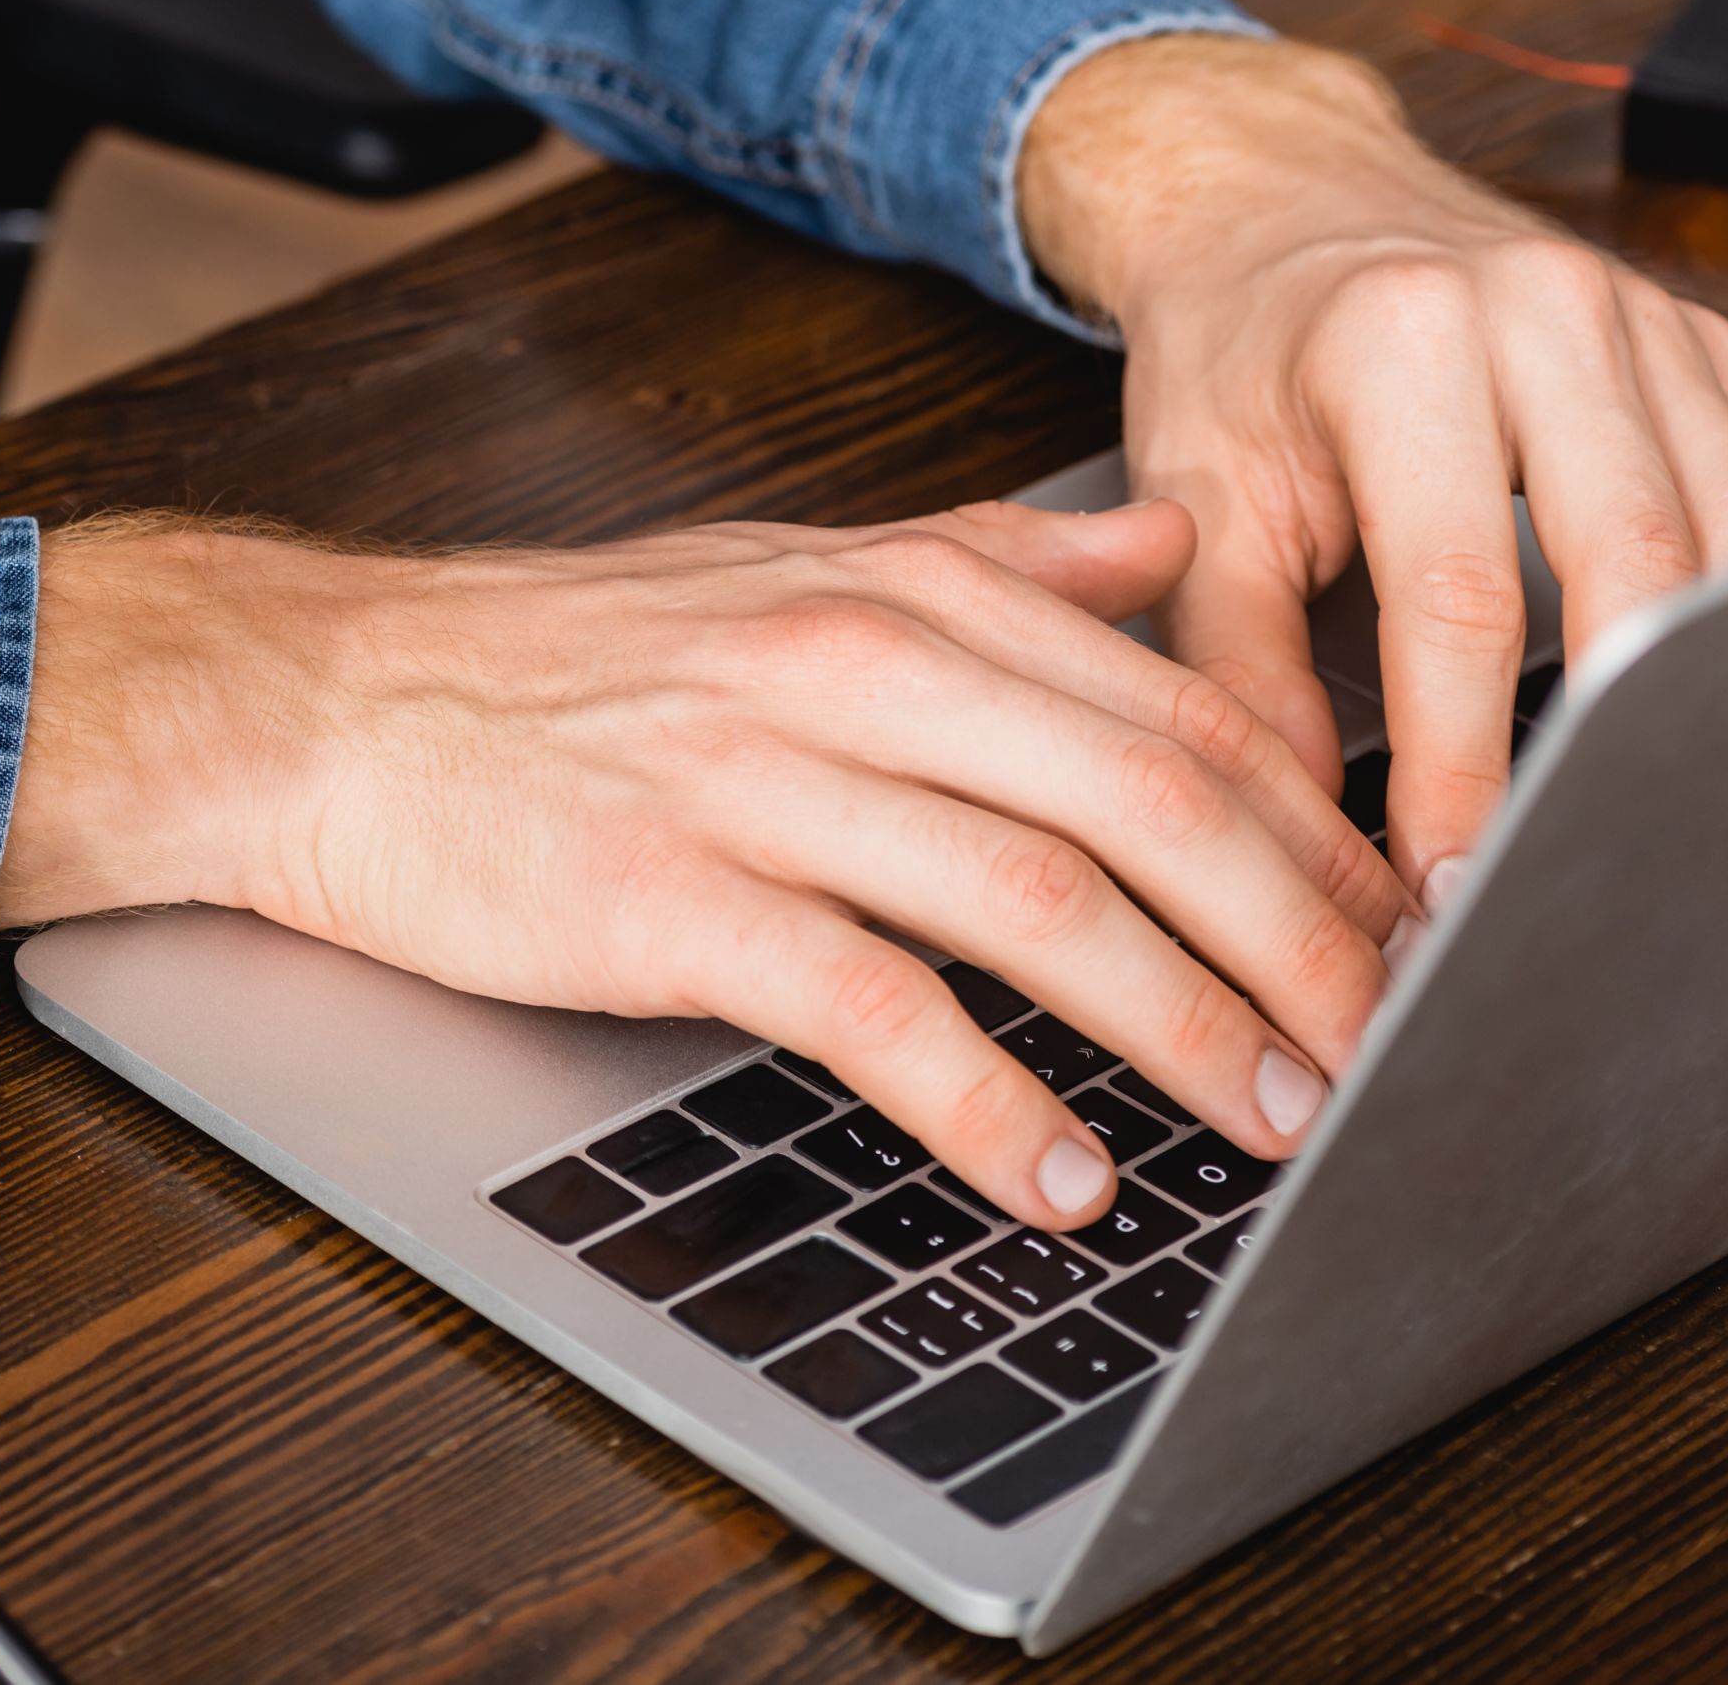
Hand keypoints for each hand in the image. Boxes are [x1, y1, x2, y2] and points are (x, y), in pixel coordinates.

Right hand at [0, 502, 1410, 1231]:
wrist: (326, 698)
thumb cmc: (558, 658)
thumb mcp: (791, 565)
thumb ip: (990, 559)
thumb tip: (1168, 547)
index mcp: (906, 590)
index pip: (1175, 709)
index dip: (1314, 829)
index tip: (1401, 928)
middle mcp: (855, 663)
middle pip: (1151, 800)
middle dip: (1301, 938)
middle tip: (1393, 1048)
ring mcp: (762, 776)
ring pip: (1041, 900)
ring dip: (1185, 1030)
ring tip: (1276, 1124)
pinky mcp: (670, 895)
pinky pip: (871, 1008)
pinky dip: (986, 1104)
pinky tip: (1057, 1179)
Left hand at [1018, 34, 1727, 907]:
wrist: (1286, 200)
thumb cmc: (1239, 351)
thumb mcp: (1192, 496)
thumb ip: (1239, 668)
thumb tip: (1309, 838)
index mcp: (1403, 342)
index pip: (1461, 599)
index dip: (1467, 764)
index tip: (1454, 887)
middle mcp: (1547, 311)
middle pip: (1642, 562)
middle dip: (1625, 739)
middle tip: (1587, 875)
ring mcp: (1653, 324)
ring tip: (1683, 816)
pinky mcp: (1715, 351)